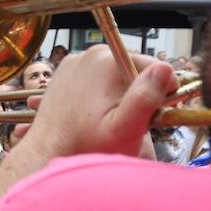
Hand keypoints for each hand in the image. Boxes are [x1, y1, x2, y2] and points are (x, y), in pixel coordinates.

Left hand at [22, 46, 175, 160]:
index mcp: (106, 61)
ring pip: (117, 77)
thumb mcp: (124, 128)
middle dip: (137, 95)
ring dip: (120, 97)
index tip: (151, 114)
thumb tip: (165, 69)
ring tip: (106, 120)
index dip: (161, 93)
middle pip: (135, 71)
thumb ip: (146, 97)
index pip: (156, 68)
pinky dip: (101, 96)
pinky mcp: (66, 74)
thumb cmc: (84, 147)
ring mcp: (75, 63)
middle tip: (125, 120)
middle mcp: (89, 55)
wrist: (45, 154)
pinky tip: (93, 115)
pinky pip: (97, 80)